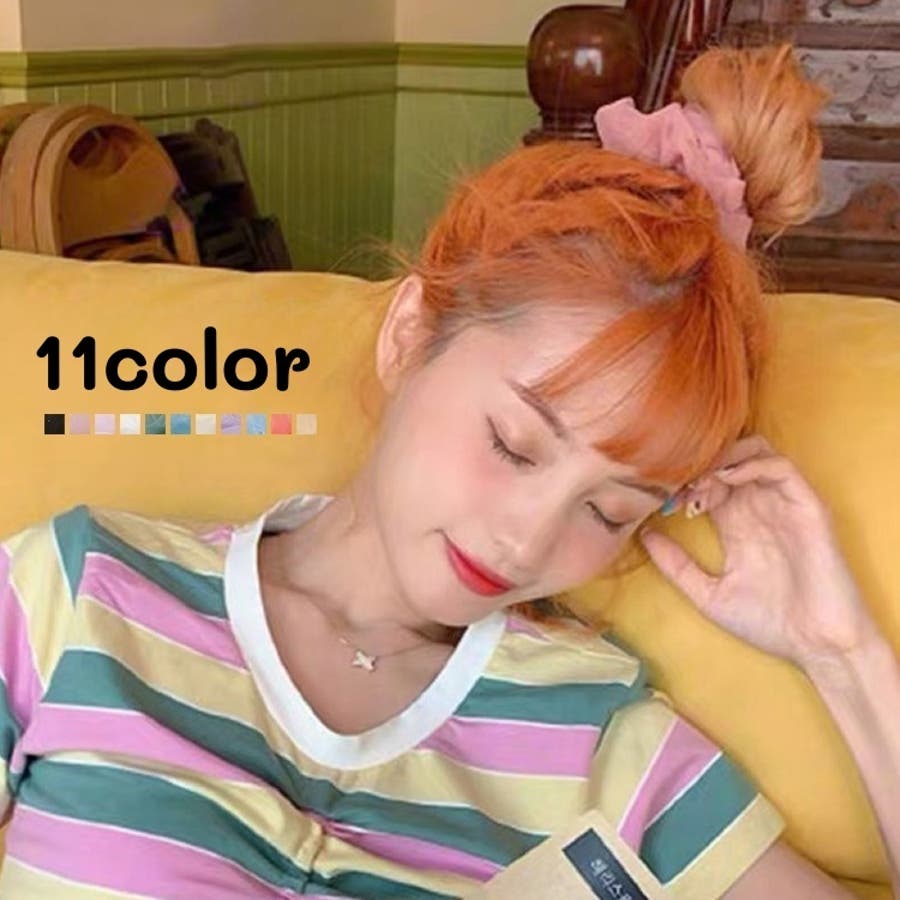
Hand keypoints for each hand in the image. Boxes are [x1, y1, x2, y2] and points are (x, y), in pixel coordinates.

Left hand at [638, 434, 882, 670]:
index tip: (662, 497)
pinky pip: (781, 468)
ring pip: (756, 452)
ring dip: (724, 458)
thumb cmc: (767, 623)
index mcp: (736, 524)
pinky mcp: (807, 507)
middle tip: (680, 485)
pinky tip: (726, 480)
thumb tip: (642, 537)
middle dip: (700, 465)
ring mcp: (783, 504)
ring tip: (702, 482)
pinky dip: (751, 464)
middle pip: (728, 459)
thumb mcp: (707, 594)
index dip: (682, 481)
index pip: (706, 482)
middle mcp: (758, 507)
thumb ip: (676, 566)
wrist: (816, 646)